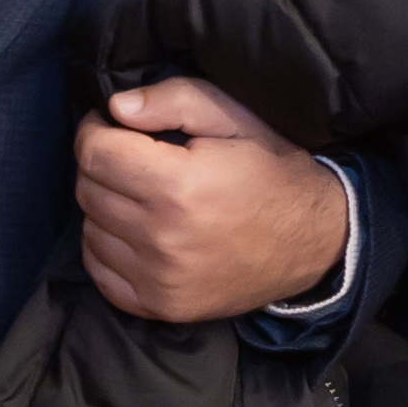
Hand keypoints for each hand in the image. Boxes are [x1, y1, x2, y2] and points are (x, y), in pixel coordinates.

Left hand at [75, 78, 347, 322]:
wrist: (319, 241)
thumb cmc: (275, 171)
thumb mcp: (237, 118)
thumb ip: (175, 99)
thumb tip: (115, 107)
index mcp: (179, 185)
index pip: (94, 153)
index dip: (95, 130)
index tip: (113, 126)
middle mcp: (162, 238)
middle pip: (88, 190)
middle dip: (103, 165)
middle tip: (135, 159)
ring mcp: (159, 279)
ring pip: (90, 230)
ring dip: (106, 207)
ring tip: (142, 197)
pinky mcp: (161, 306)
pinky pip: (101, 272)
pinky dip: (108, 249)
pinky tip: (138, 234)